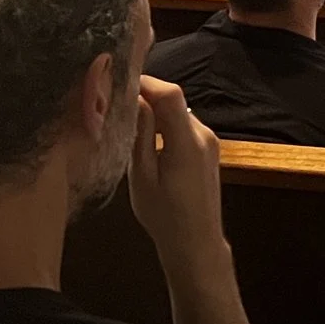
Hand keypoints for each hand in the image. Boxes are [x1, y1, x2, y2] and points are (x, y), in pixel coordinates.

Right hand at [128, 76, 257, 323]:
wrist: (196, 243)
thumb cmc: (164, 216)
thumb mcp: (142, 176)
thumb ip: (140, 136)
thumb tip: (134, 101)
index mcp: (187, 141)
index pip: (171, 95)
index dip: (146, 82)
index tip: (119, 80)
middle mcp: (203, 135)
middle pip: (175, 101)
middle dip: (146, 96)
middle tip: (115, 100)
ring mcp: (209, 142)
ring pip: (178, 113)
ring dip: (155, 111)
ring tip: (125, 117)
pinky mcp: (208, 150)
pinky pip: (184, 127)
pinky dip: (165, 124)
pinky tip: (145, 136)